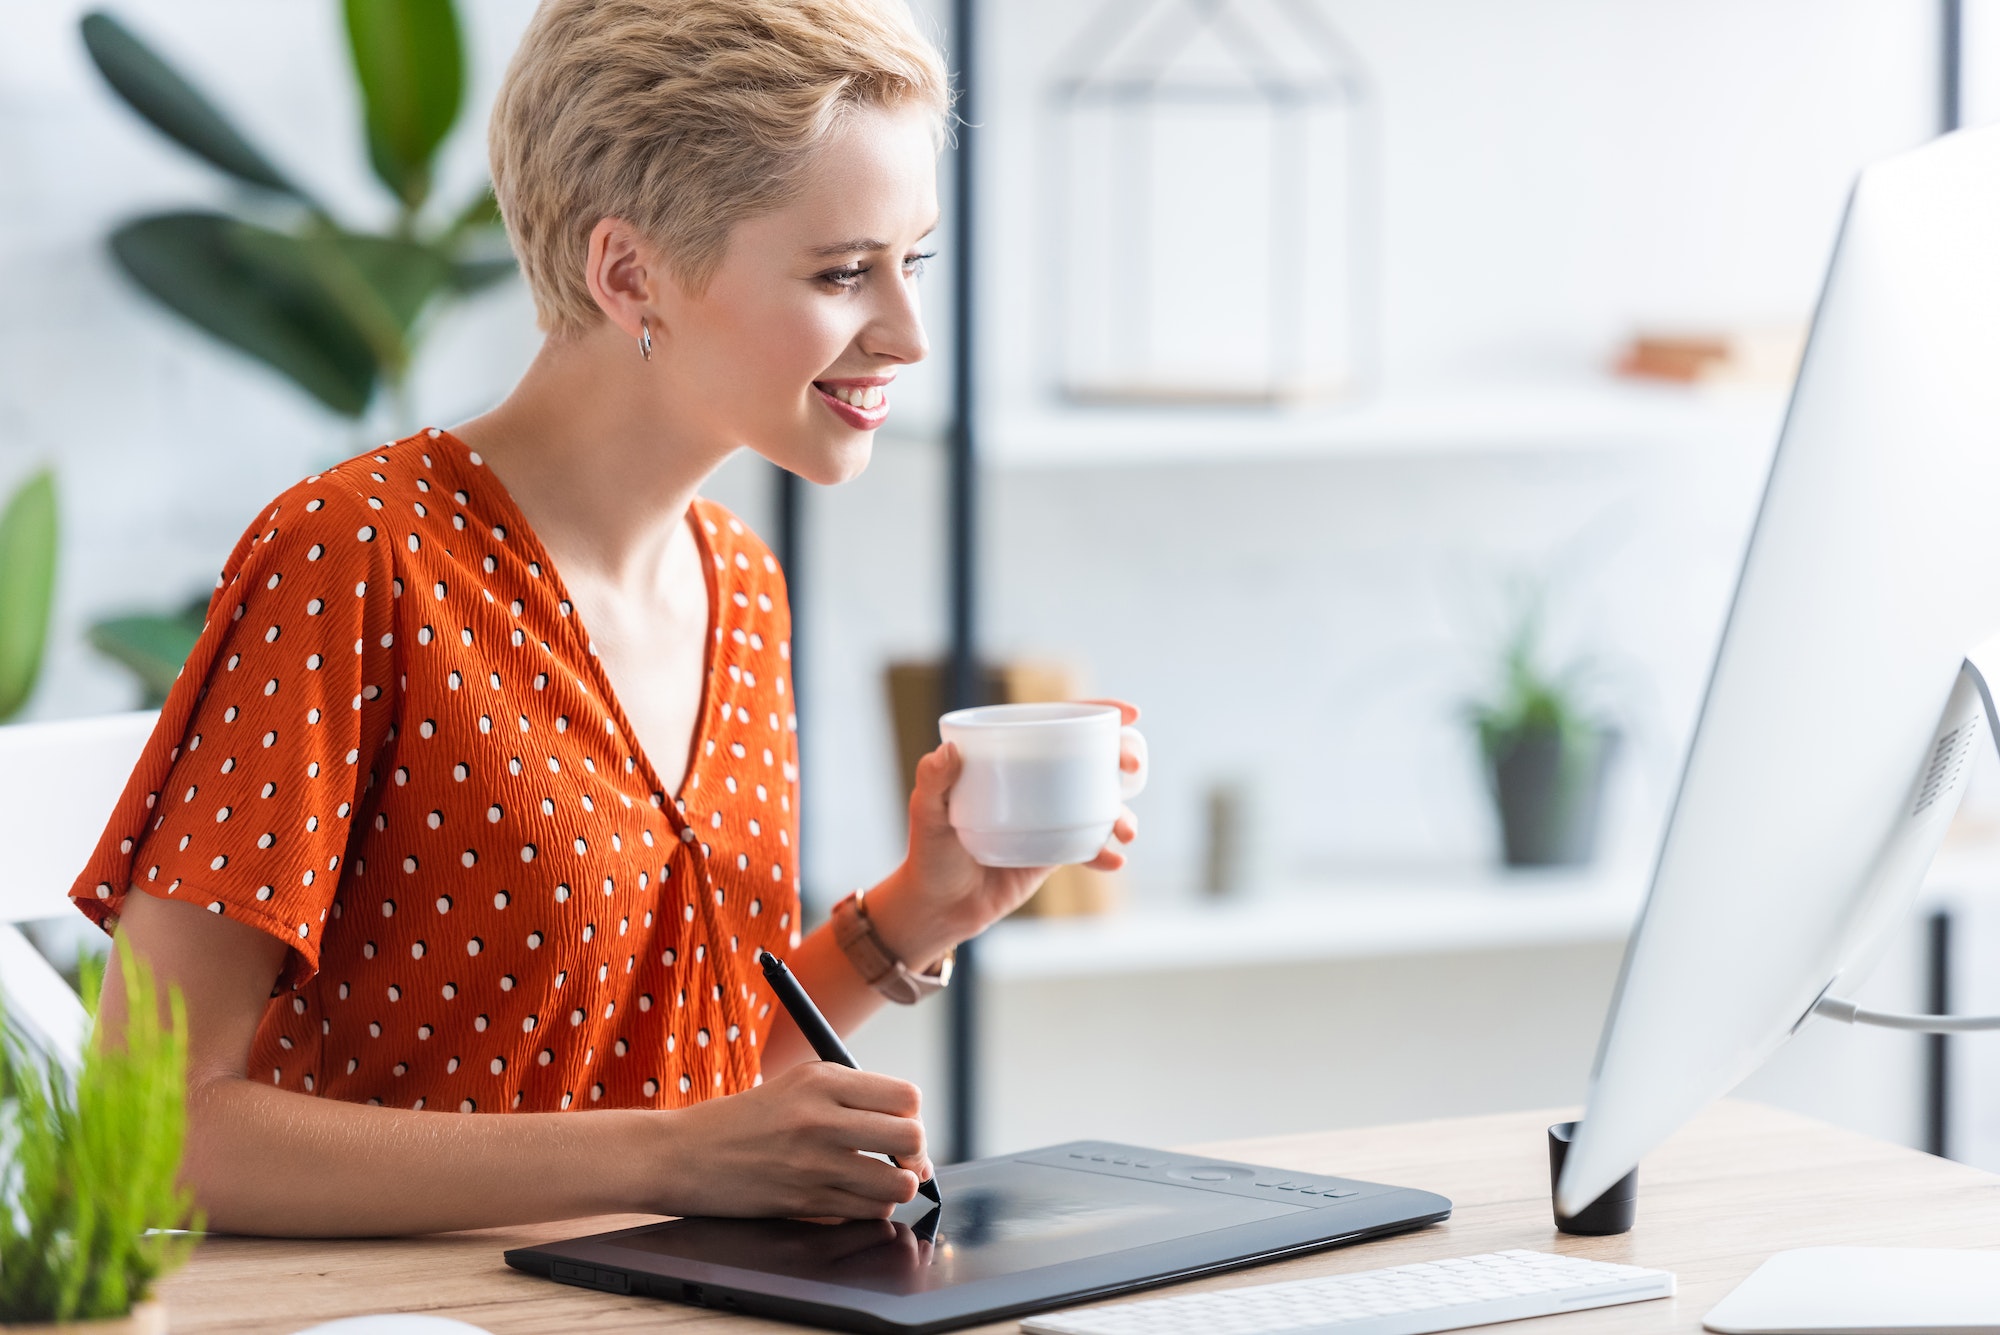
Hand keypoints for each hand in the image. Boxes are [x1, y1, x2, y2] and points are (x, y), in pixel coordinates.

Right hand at [651, 1061, 932, 1219]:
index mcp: (822, 1079)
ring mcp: (814, 1163)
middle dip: (915, 1155)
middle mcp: (822, 1118)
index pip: (905, 1096)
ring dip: (897, 1188)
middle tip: (903, 1161)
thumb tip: (907, 1124)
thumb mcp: (796, 1084)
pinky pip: (867, 1211)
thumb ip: (850, 1096)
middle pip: (911, 1138)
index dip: (912, 1116)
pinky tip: (854, 1198)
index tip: (903, 1127)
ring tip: (880, 1183)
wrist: (682, 1154)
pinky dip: (871, 1209)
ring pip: (896, 1183)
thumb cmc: (741, 1120)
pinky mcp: (804, 1201)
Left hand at [868, 699, 1141, 966]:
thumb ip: (933, 781)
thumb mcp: (926, 814)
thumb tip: (948, 750)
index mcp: (1007, 758)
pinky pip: (1089, 847)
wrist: (939, 909)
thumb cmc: (927, 855)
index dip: (1095, 713)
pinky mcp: (1054, 852)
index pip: (1053, 723)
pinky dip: (1105, 852)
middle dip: (1121, 756)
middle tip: (1129, 765)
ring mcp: (1047, 816)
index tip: (1128, 713)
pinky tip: (1113, 861)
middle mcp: (1032, 782)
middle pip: (1087, 758)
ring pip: (1097, 803)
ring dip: (1122, 811)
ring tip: (1125, 830)